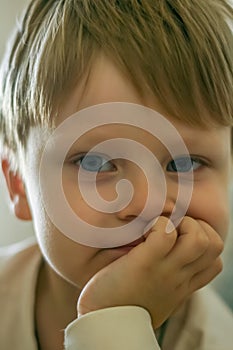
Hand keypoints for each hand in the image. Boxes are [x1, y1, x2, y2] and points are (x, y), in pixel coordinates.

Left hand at [77, 216, 222, 328]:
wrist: (105, 325)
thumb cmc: (123, 305)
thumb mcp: (155, 294)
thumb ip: (168, 277)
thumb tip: (169, 252)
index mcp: (183, 285)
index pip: (215, 261)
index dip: (204, 241)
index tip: (180, 238)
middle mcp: (180, 277)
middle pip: (214, 245)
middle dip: (197, 227)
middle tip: (171, 229)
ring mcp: (166, 270)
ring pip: (199, 238)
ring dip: (182, 223)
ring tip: (160, 229)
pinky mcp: (146, 263)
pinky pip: (166, 234)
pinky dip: (158, 224)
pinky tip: (144, 233)